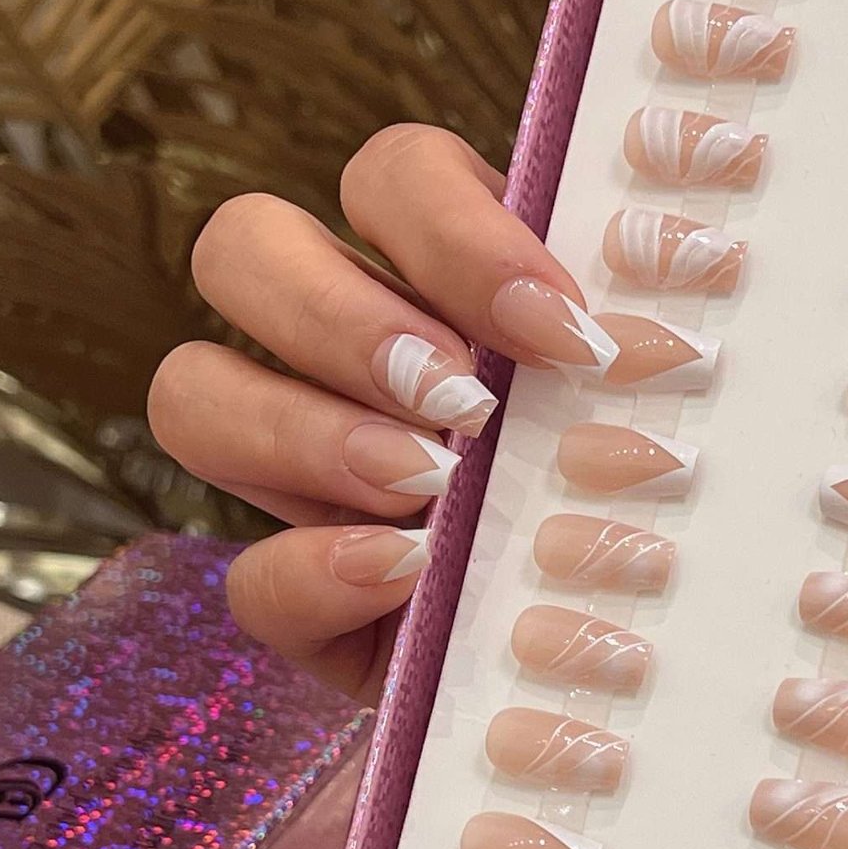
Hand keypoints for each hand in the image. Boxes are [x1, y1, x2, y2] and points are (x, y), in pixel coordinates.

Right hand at [148, 126, 611, 697]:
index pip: (390, 177)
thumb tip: (643, 341)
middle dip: (342, 317)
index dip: (454, 230)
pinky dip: (317, 568)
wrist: (638, 672)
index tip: (559, 327)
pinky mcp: (297, 602)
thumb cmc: (656, 507)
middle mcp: (344, 354)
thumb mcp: (652, 417)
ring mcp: (301, 475)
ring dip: (303, 428)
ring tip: (425, 482)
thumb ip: (631, 362)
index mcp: (440, 274)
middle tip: (458, 402)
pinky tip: (407, 570)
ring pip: (191, 389)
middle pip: (243, 247)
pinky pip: (247, 576)